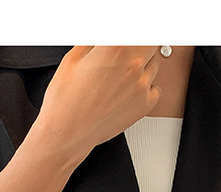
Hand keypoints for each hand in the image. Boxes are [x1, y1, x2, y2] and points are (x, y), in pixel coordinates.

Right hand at [32, 46, 162, 170]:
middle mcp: (133, 64)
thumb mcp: (73, 57)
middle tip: (125, 53)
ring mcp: (142, 86)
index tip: (124, 41)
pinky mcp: (144, 105)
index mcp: (116, 46)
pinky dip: (146, 87)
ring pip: (155, 63)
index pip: (137, 28)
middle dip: (138, 45)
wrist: (65, 134)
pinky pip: (156, 88)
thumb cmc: (64, 101)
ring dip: (142, 64)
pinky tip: (127, 90)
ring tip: (121, 74)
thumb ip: (95, 40)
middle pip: (150, 42)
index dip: (129, 36)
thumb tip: (105, 35)